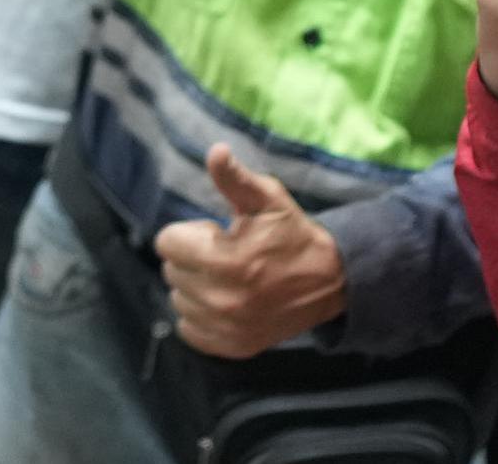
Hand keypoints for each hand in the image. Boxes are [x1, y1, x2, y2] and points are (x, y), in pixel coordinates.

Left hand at [153, 145, 345, 358]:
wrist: (330, 281)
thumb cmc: (292, 235)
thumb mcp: (268, 200)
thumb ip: (235, 179)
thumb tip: (216, 151)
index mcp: (226, 260)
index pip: (167, 243)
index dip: (190, 233)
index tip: (216, 233)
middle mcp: (222, 299)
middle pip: (172, 271)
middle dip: (192, 258)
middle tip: (225, 254)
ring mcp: (228, 327)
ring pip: (179, 301)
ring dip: (195, 287)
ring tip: (227, 278)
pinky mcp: (233, 346)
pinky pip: (189, 330)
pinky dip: (200, 315)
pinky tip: (224, 301)